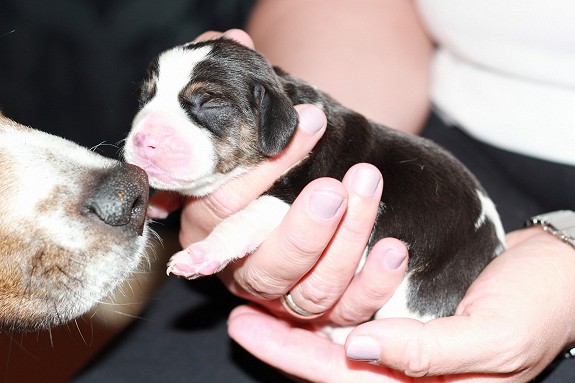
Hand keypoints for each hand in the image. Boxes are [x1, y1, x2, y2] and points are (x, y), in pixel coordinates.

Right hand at [150, 29, 408, 323]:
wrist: (310, 202)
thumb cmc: (283, 166)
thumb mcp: (264, 135)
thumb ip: (248, 98)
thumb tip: (231, 42)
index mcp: (212, 231)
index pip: (223, 211)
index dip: (262, 173)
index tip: (312, 124)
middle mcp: (243, 271)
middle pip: (264, 268)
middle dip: (302, 229)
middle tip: (336, 188)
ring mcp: (284, 297)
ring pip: (308, 293)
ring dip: (343, 248)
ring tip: (368, 195)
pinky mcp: (324, 315)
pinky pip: (347, 313)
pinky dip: (372, 284)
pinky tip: (394, 247)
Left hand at [228, 228, 574, 381]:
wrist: (561, 277)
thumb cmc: (536, 310)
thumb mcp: (490, 339)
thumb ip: (426, 353)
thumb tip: (357, 348)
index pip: (342, 380)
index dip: (290, 356)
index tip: (245, 327)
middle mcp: (408, 374)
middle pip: (330, 362)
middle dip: (282, 338)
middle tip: (237, 312)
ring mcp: (407, 348)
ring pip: (340, 337)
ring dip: (302, 316)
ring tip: (261, 294)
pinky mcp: (410, 320)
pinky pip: (360, 315)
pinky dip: (331, 302)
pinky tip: (308, 285)